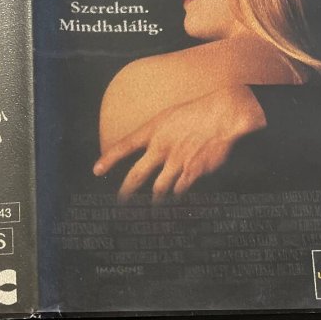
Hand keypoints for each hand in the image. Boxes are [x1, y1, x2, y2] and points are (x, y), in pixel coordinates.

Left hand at [93, 85, 266, 200]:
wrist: (224, 114)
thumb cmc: (199, 111)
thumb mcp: (170, 116)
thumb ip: (158, 134)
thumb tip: (152, 151)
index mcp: (153, 130)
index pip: (123, 146)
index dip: (108, 159)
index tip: (96, 170)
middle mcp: (161, 147)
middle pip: (136, 175)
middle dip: (126, 192)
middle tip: (121, 202)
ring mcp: (176, 161)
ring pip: (159, 189)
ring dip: (155, 201)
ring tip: (152, 208)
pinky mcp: (192, 171)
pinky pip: (180, 189)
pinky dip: (177, 195)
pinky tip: (176, 198)